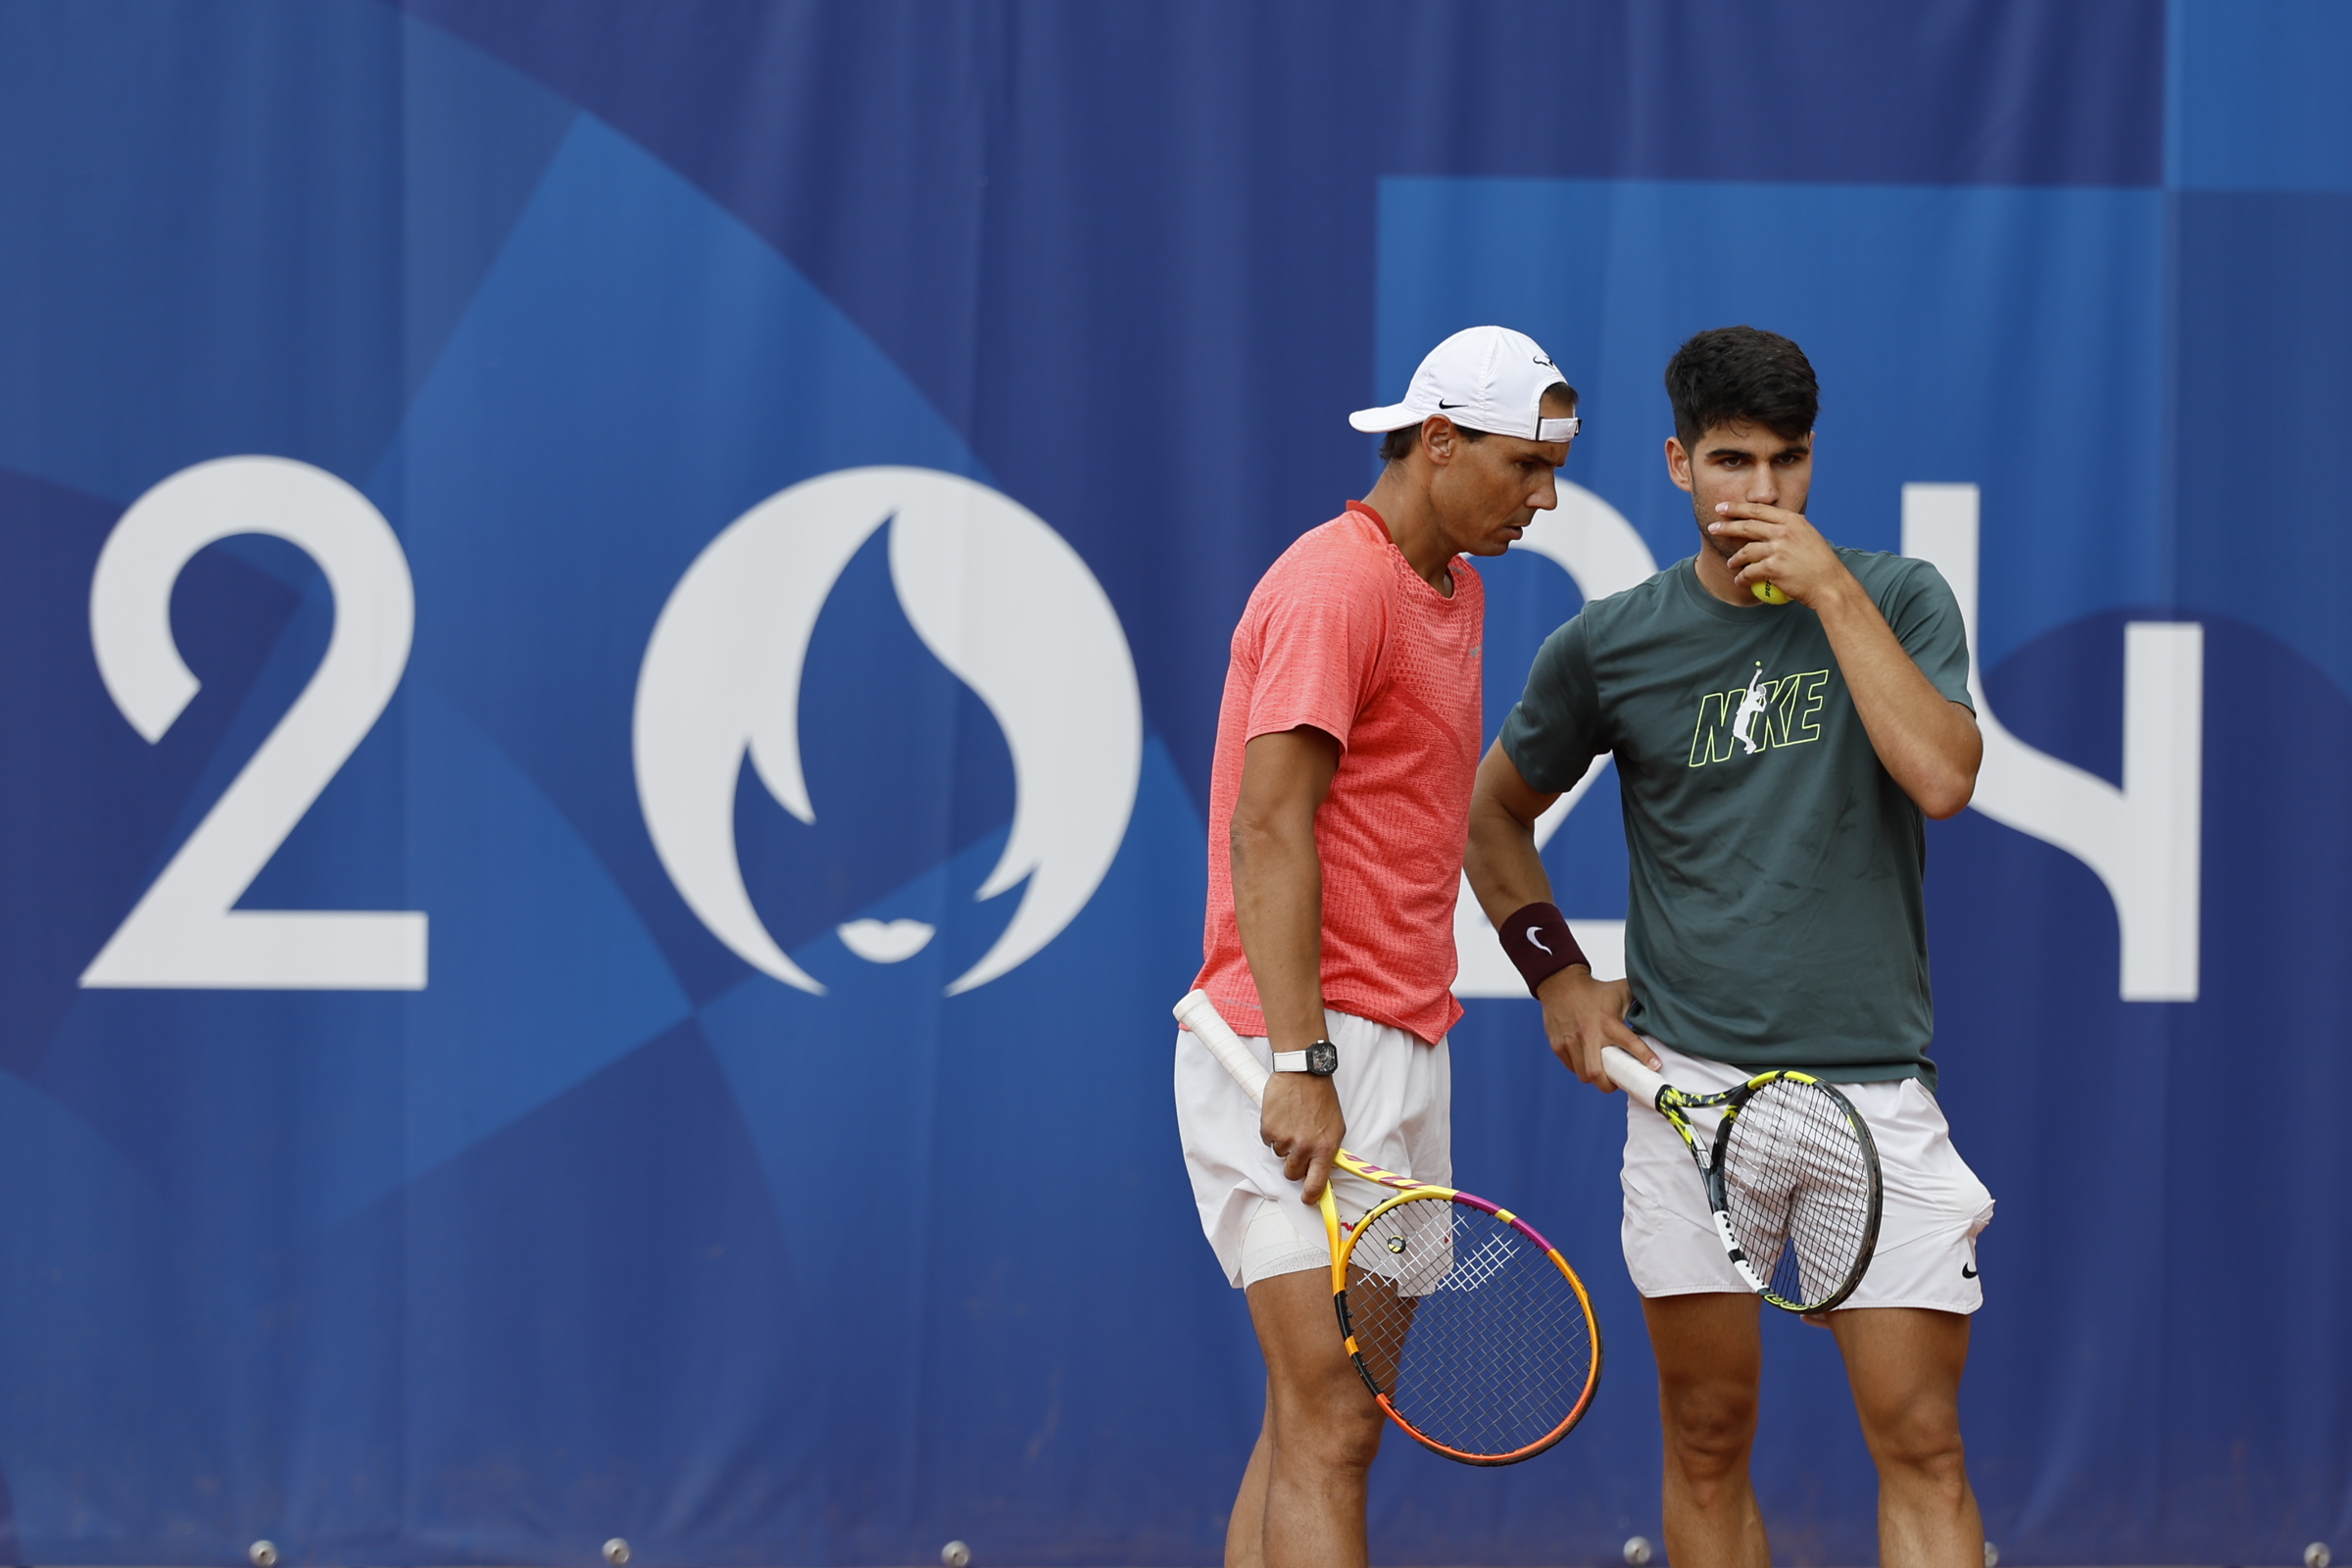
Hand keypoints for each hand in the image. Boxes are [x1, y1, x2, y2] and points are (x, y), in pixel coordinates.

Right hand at [1261, 1071, 1344, 1204]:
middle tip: (1298, 1148)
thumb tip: (1322, 1170)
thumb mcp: (1336, 1127)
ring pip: (1280, 1156)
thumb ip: (1328, 1151)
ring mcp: (1285, 1140)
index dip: (1311, 1196)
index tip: (1308, 1198)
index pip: (1316, 1184)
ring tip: (1293, 1123)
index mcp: (1325, 1148)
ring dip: (1285, 1145)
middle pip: (1292, 1174)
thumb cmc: (1321, 1097)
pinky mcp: (1268, 1130)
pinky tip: (1283, 1118)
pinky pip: (1269, 1142)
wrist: (1303, 1074)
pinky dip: (1274, 1132)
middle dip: (1294, 1166)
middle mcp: (1304, 1147)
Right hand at [1534, 966, 1654, 1089]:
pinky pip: (1571, 1067)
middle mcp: (1589, 1034)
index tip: (1656, 1067)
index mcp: (1608, 1022)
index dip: (1645, 1057)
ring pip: (1584, 1074)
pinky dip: (1580, 1068)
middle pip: (1598, 1074)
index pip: (1630, 1043)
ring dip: (1595, 1077)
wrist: (1560, 982)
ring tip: (1602, 1072)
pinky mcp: (1558, 1044)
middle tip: (1617, 1082)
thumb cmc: (1593, 990)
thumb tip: (1662, 1004)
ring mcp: (1571, 1041)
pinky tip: (1587, 1060)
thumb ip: (1640, 1000)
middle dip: (1610, 1085)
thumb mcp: (1620, 991)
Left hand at [1707, 501, 1854, 608]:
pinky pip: (1750, 572)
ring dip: (1734, 559)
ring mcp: (1778, 549)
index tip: (1722, 507)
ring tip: (1730, 564)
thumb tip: (1772, 525)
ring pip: (1746, 551)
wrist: (1829, 584)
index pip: (1759, 510)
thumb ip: (1790, 529)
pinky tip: (1739, 580)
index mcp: (1793, 520)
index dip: (1738, 508)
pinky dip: (1742, 577)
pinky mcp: (1773, 568)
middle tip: (1712, 527)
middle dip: (1726, 525)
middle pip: (1747, 526)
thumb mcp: (1808, 536)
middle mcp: (1785, 531)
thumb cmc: (1820, 563)